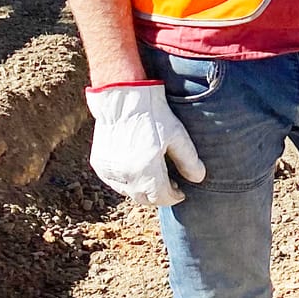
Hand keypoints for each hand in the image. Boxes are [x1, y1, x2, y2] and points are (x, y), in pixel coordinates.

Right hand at [86, 82, 206, 206]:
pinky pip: (115, 182)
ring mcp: (110, 171)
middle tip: (172, 188)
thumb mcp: (178, 135)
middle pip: (144, 198)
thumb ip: (189, 160)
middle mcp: (125, 175)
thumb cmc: (153, 114)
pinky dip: (127, 182)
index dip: (173, 198)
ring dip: (143, 190)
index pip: (160, 197)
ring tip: (156, 179)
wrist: (123, 99)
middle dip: (159, 196)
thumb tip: (199, 179)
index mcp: (146, 170)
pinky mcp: (99, 164)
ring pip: (128, 192)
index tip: (182, 194)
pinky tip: (138, 171)